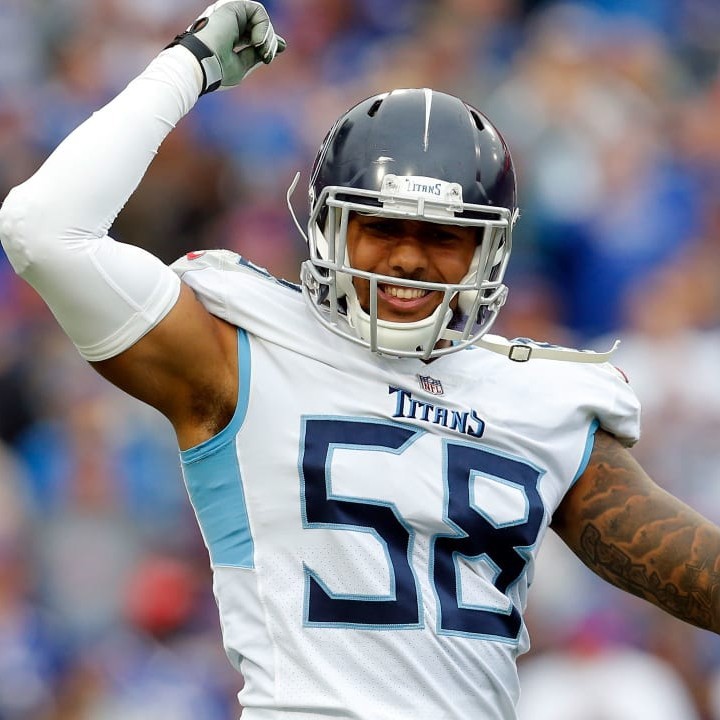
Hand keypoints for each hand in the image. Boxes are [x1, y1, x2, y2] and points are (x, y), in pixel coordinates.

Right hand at [168, 0, 285, 93]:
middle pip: (259, 26)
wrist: (200, 65)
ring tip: (262, 52)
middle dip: (270, 41)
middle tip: (267, 57)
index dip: (268, 39)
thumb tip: (278, 47)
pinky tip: (257, 42)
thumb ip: (256, 55)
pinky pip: (258, 12)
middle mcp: (228, 23)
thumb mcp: (242, 66)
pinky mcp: (232, 7)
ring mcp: (229, 14)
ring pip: (260, 19)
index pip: (253, 33)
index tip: (282, 48)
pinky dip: (263, 28)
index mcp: (228, 36)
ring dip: (267, 37)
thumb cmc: (217, 71)